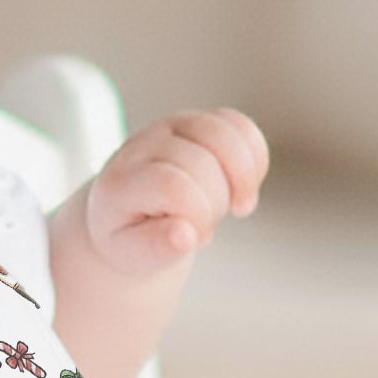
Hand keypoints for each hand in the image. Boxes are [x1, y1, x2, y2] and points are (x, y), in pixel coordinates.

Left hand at [85, 109, 267, 276]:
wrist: (126, 214)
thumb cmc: (131, 237)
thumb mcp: (134, 255)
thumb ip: (156, 249)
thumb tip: (185, 236)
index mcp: (122, 181)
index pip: (172, 185)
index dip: (198, 214)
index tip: (194, 239)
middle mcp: (142, 145)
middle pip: (202, 163)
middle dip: (214, 205)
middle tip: (202, 228)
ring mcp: (170, 127)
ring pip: (226, 136)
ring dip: (241, 179)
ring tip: (232, 207)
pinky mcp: (196, 122)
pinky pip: (240, 126)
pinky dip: (255, 160)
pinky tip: (242, 188)